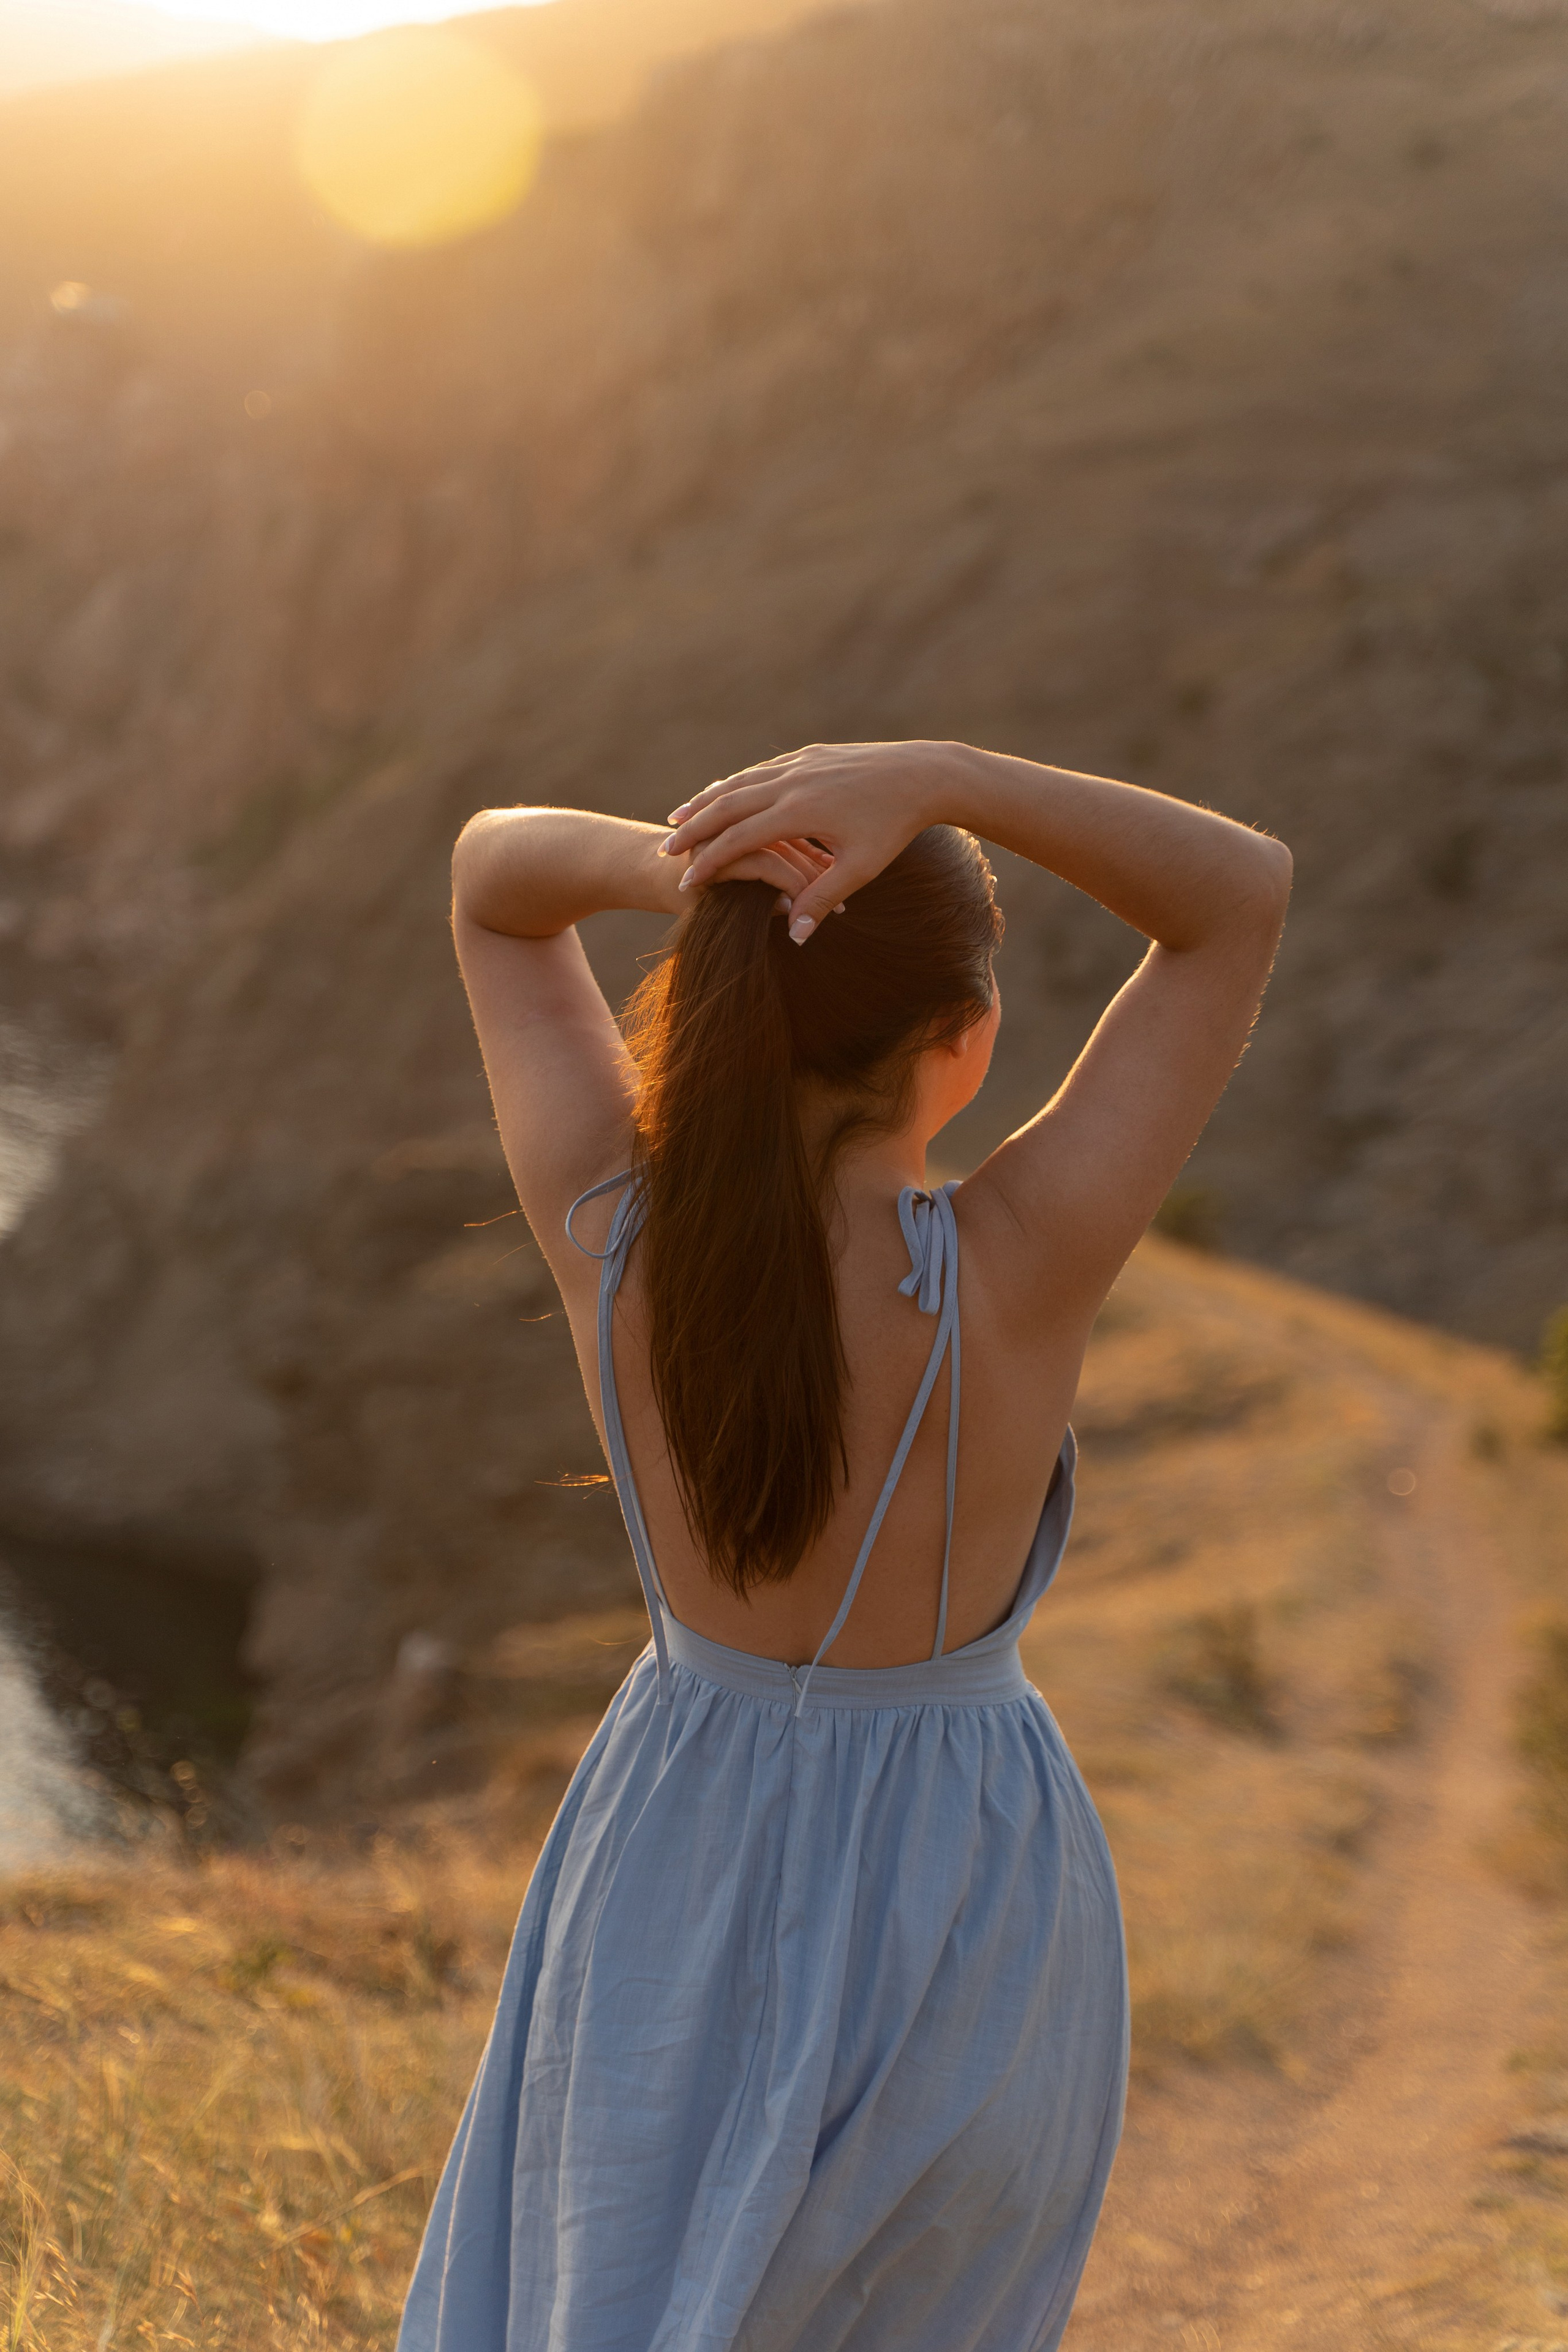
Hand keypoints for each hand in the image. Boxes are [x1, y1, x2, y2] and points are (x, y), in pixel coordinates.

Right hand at [659, 741, 949, 940]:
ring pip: (740, 783)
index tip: (685, 880)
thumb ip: (822, 899)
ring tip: (680, 817)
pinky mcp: (810, 755)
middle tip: (665, 847)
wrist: (923, 772)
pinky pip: (760, 771)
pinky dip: (734, 784)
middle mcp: (792, 782)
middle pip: (728, 804)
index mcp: (799, 811)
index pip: (738, 838)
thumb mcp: (860, 868)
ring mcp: (799, 764)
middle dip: (693, 826)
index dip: (708, 860)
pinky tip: (725, 794)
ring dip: (708, 801)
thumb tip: (795, 937)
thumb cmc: (893, 826)